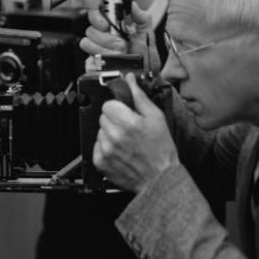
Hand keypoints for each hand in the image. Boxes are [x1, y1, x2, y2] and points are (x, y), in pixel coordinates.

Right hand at [81, 0, 159, 72]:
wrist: (146, 78)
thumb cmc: (146, 59)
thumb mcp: (147, 35)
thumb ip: (141, 18)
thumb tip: (132, 5)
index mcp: (112, 28)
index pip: (95, 15)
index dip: (98, 18)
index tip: (107, 24)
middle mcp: (102, 39)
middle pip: (90, 30)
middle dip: (108, 38)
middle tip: (122, 44)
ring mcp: (96, 52)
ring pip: (87, 43)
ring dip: (105, 50)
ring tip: (119, 55)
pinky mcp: (92, 66)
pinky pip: (88, 60)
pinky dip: (102, 62)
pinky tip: (113, 63)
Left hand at [92, 74, 178, 191]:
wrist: (159, 177)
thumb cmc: (161, 150)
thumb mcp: (156, 118)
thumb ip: (139, 97)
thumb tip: (130, 81)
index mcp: (127, 123)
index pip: (108, 105)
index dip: (118, 108)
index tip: (126, 113)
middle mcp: (114, 136)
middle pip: (103, 117)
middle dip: (115, 120)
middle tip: (130, 129)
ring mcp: (105, 150)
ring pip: (100, 132)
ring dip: (110, 134)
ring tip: (127, 142)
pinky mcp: (100, 161)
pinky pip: (97, 146)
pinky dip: (106, 147)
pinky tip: (120, 151)